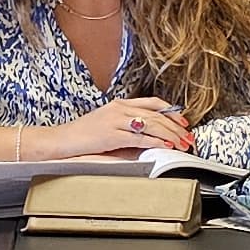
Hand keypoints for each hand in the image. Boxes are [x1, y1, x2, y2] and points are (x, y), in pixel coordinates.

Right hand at [26, 99, 190, 160]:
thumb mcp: (106, 124)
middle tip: (188, 137)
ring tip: (181, 143)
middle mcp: (119, 109)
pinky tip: (165, 146)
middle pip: (156, 114)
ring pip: (151, 125)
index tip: (183, 122)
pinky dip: (155, 142)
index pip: (152, 103)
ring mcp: (115, 121)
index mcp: (119, 104)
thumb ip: (126, 126)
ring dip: (170, 135)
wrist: (60, 140)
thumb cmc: (82, 135)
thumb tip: (149, 136)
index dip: (170, 112)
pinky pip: (139, 138)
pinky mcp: (111, 135)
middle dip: (175, 127)